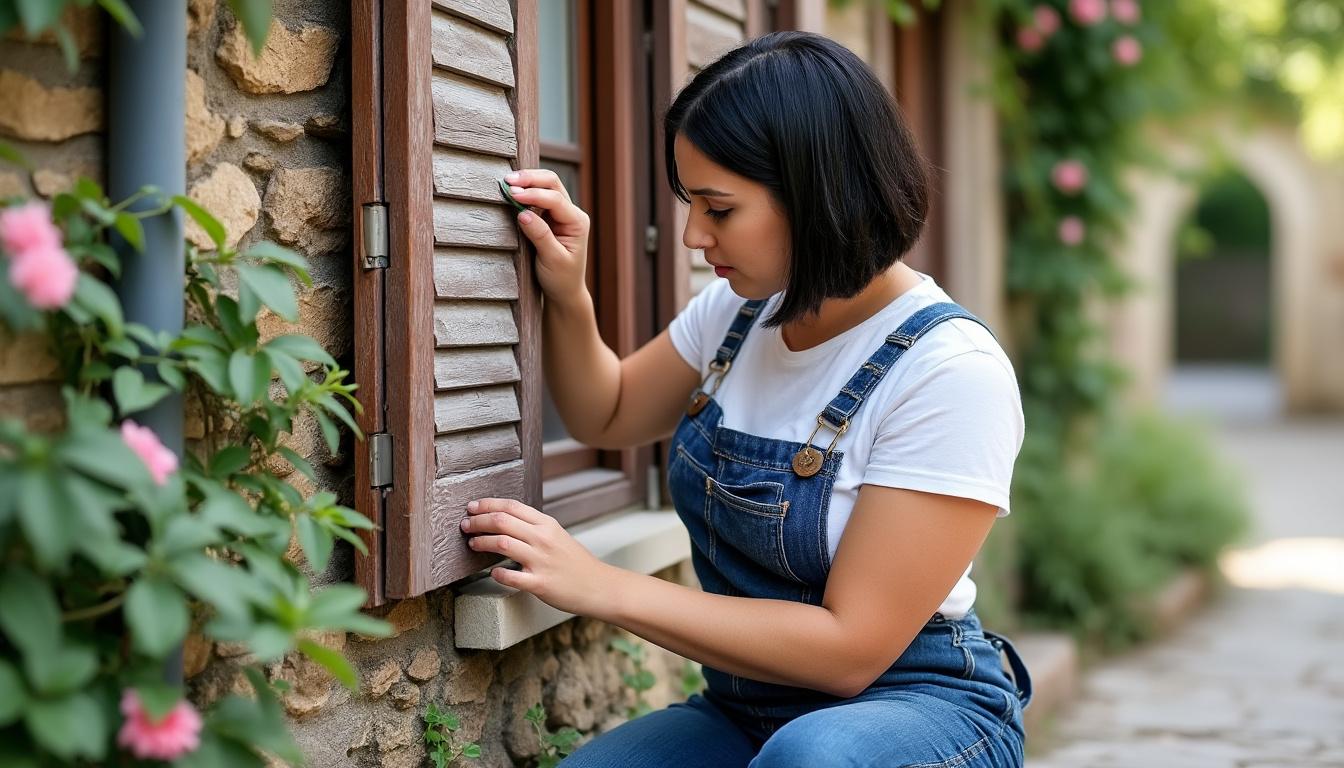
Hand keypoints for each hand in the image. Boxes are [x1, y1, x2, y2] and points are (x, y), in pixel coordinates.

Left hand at [460, 497, 613, 616]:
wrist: (599, 586)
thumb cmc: (576, 563)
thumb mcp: (558, 536)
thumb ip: (534, 527)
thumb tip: (505, 520)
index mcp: (547, 525)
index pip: (512, 506)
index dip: (488, 504)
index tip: (473, 507)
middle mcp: (543, 539)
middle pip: (502, 521)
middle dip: (478, 521)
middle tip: (465, 525)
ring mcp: (541, 561)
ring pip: (502, 543)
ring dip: (481, 542)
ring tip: (473, 544)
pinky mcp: (540, 583)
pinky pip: (511, 577)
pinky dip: (497, 574)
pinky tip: (492, 572)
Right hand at [505, 169, 589, 307]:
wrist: (565, 291)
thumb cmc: (561, 278)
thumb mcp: (552, 260)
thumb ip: (539, 235)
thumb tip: (522, 213)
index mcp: (577, 222)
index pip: (555, 199)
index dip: (534, 194)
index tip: (513, 195)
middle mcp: (571, 213)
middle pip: (552, 184)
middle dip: (530, 179)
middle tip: (507, 181)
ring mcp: (561, 213)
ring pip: (545, 186)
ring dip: (526, 182)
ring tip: (506, 183)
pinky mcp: (549, 217)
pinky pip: (538, 197)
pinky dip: (525, 192)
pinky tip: (511, 192)